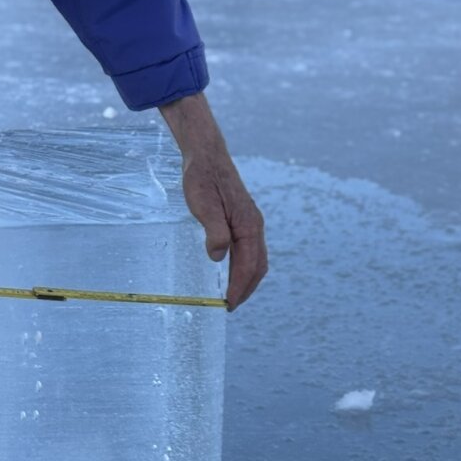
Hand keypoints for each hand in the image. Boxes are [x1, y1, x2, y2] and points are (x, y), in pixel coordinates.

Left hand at [159, 93, 267, 309]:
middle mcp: (254, 225)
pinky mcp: (242, 219)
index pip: (249, 265)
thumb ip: (214, 231)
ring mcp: (250, 222)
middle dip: (246, 288)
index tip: (228, 305)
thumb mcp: (203, 204)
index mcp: (249, 224)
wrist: (206, 154)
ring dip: (246, 279)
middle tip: (229, 306)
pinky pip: (249, 249)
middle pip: (258, 266)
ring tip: (232, 295)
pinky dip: (244, 266)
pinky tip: (230, 271)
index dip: (239, 288)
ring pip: (256, 259)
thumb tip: (218, 257)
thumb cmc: (203, 178)